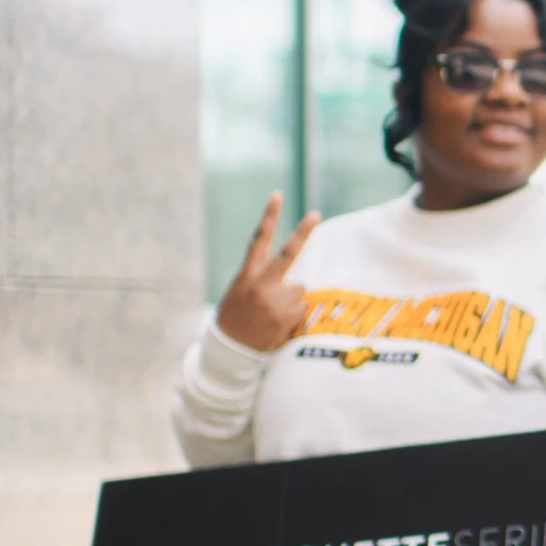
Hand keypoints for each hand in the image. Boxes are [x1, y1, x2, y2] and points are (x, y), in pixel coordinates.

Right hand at [216, 191, 320, 352]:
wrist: (229, 350)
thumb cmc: (236, 317)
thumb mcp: (240, 292)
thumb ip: (262, 279)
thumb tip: (298, 279)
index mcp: (247, 275)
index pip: (258, 240)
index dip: (268, 217)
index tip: (277, 196)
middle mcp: (260, 284)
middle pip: (287, 254)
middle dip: (302, 233)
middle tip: (316, 214)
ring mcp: (274, 301)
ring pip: (299, 289)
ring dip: (292, 299)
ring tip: (273, 313)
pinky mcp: (286, 317)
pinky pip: (302, 308)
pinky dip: (295, 314)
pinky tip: (278, 323)